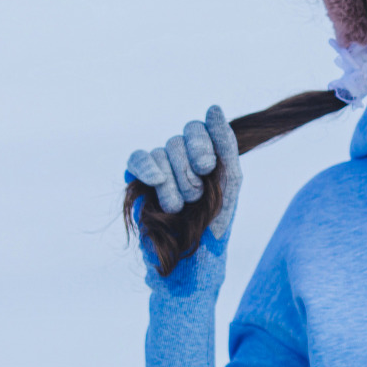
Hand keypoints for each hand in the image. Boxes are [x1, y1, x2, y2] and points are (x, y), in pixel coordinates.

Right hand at [125, 105, 242, 240]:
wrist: (193, 259)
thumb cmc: (216, 222)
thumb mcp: (229, 179)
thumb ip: (225, 143)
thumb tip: (213, 107)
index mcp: (202, 155)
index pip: (196, 128)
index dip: (200, 144)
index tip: (207, 167)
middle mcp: (180, 159)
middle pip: (177, 141)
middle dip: (188, 172)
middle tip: (196, 197)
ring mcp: (158, 169)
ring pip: (159, 154)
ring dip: (172, 184)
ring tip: (179, 208)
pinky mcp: (137, 183)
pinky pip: (137, 160)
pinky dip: (146, 168)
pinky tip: (156, 181)